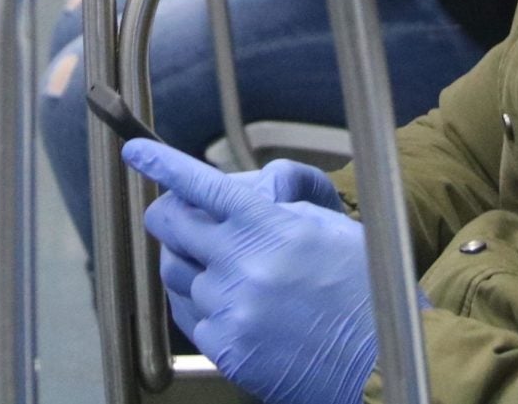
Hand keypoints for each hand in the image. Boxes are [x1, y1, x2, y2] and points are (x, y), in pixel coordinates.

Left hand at [128, 140, 382, 403]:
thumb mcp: (333, 228)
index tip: (135, 152)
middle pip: (171, 225)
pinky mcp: (226, 349)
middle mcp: (242, 264)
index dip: (161, 163)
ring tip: (218, 269)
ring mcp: (230, 308)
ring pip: (174, 272)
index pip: (199, 184)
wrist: (382, 365)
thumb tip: (245, 195)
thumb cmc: (368, 294)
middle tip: (175, 217)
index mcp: (269, 226)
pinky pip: (188, 317)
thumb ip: (281, 206)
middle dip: (167, 215)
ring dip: (186, 263)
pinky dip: (198, 306)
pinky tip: (225, 305)